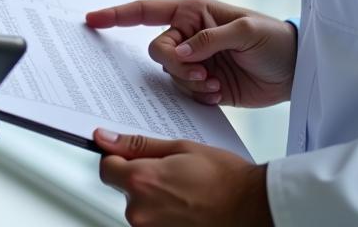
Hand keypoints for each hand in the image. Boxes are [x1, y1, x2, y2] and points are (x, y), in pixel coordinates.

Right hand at [85, 0, 296, 107]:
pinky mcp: (203, 83)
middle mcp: (188, 34)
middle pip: (157, 52)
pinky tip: (220, 91)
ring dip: (190, 84)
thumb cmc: (273, 38)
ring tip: (217, 83)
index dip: (118, 15)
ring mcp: (195, 60)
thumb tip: (182, 53)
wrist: (295, 70)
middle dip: (176, 66)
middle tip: (203, 74)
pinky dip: (198, 96)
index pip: (147, 11)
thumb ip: (209, 40)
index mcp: (192, 11)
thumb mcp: (245, 31)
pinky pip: (184, 93)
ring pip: (169, 76)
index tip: (92, 20)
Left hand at [95, 130, 271, 226]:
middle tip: (172, 171)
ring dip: (155, 197)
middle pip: (125, 189)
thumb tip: (105, 139)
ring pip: (141, 208)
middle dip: (142, 178)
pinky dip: (166, 214)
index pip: (106, 168)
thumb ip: (138, 145)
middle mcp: (140, 212)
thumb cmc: (223, 177)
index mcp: (142, 180)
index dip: (119, 158)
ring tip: (185, 190)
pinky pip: (155, 223)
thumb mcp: (179, 148)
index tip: (132, 156)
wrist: (253, 208)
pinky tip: (187, 206)